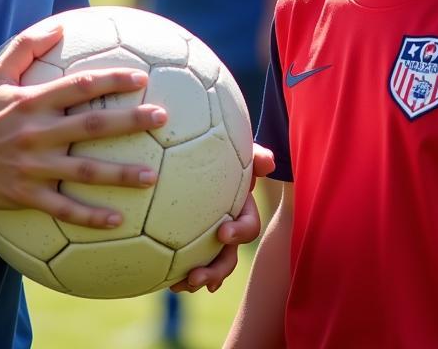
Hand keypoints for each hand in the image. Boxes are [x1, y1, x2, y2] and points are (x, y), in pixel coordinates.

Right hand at [0, 22, 165, 228]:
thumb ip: (26, 45)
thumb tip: (60, 24)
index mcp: (33, 102)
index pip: (80, 86)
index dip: (112, 80)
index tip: (141, 78)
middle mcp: (37, 133)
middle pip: (91, 127)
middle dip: (130, 122)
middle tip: (162, 118)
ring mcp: (32, 167)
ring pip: (83, 172)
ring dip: (120, 175)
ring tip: (152, 176)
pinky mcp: (25, 195)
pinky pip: (63, 208)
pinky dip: (90, 216)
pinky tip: (118, 220)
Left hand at [170, 143, 274, 293]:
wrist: (195, 155)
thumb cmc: (222, 154)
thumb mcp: (238, 153)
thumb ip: (254, 156)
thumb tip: (268, 162)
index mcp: (241, 211)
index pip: (249, 227)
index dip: (239, 233)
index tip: (222, 233)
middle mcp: (228, 230)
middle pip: (228, 258)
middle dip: (216, 270)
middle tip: (197, 275)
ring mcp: (210, 240)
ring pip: (210, 267)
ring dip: (199, 278)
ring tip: (180, 285)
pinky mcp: (190, 244)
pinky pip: (188, 264)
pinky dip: (180, 275)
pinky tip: (168, 282)